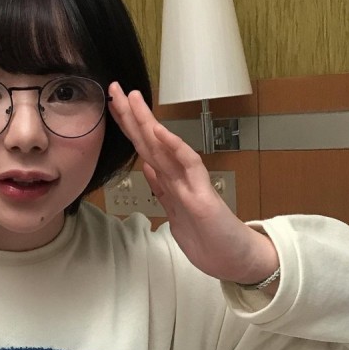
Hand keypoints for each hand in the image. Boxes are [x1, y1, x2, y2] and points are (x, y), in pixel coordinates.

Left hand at [107, 83, 277, 283]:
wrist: (236, 261)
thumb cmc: (210, 239)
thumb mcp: (175, 214)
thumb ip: (163, 190)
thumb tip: (148, 169)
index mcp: (170, 183)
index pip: (144, 149)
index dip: (128, 128)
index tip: (112, 106)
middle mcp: (179, 179)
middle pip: (150, 142)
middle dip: (131, 116)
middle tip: (115, 88)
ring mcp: (191, 185)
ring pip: (165, 148)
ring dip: (147, 123)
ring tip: (133, 98)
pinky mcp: (202, 197)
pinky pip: (188, 166)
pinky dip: (174, 148)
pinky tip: (160, 131)